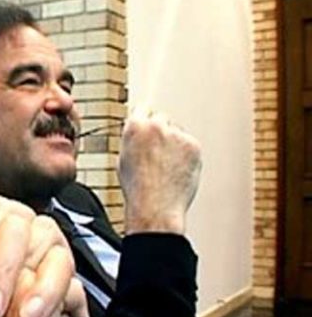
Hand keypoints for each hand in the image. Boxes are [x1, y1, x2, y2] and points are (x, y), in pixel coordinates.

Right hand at [118, 109, 201, 234]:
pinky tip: (177, 171)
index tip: (149, 124)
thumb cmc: (137, 189)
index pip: (143, 109)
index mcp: (135, 127)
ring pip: (177, 132)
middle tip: (158, 152)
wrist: (156, 207)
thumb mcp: (124, 158)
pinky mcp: (193, 145)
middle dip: (161, 131)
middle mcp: (156, 126)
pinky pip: (189, 144)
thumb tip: (142, 132)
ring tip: (166, 168)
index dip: (145, 119)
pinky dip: (186, 155)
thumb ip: (134, 140)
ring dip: (174, 143)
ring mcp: (177, 135)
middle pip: (162, 118)